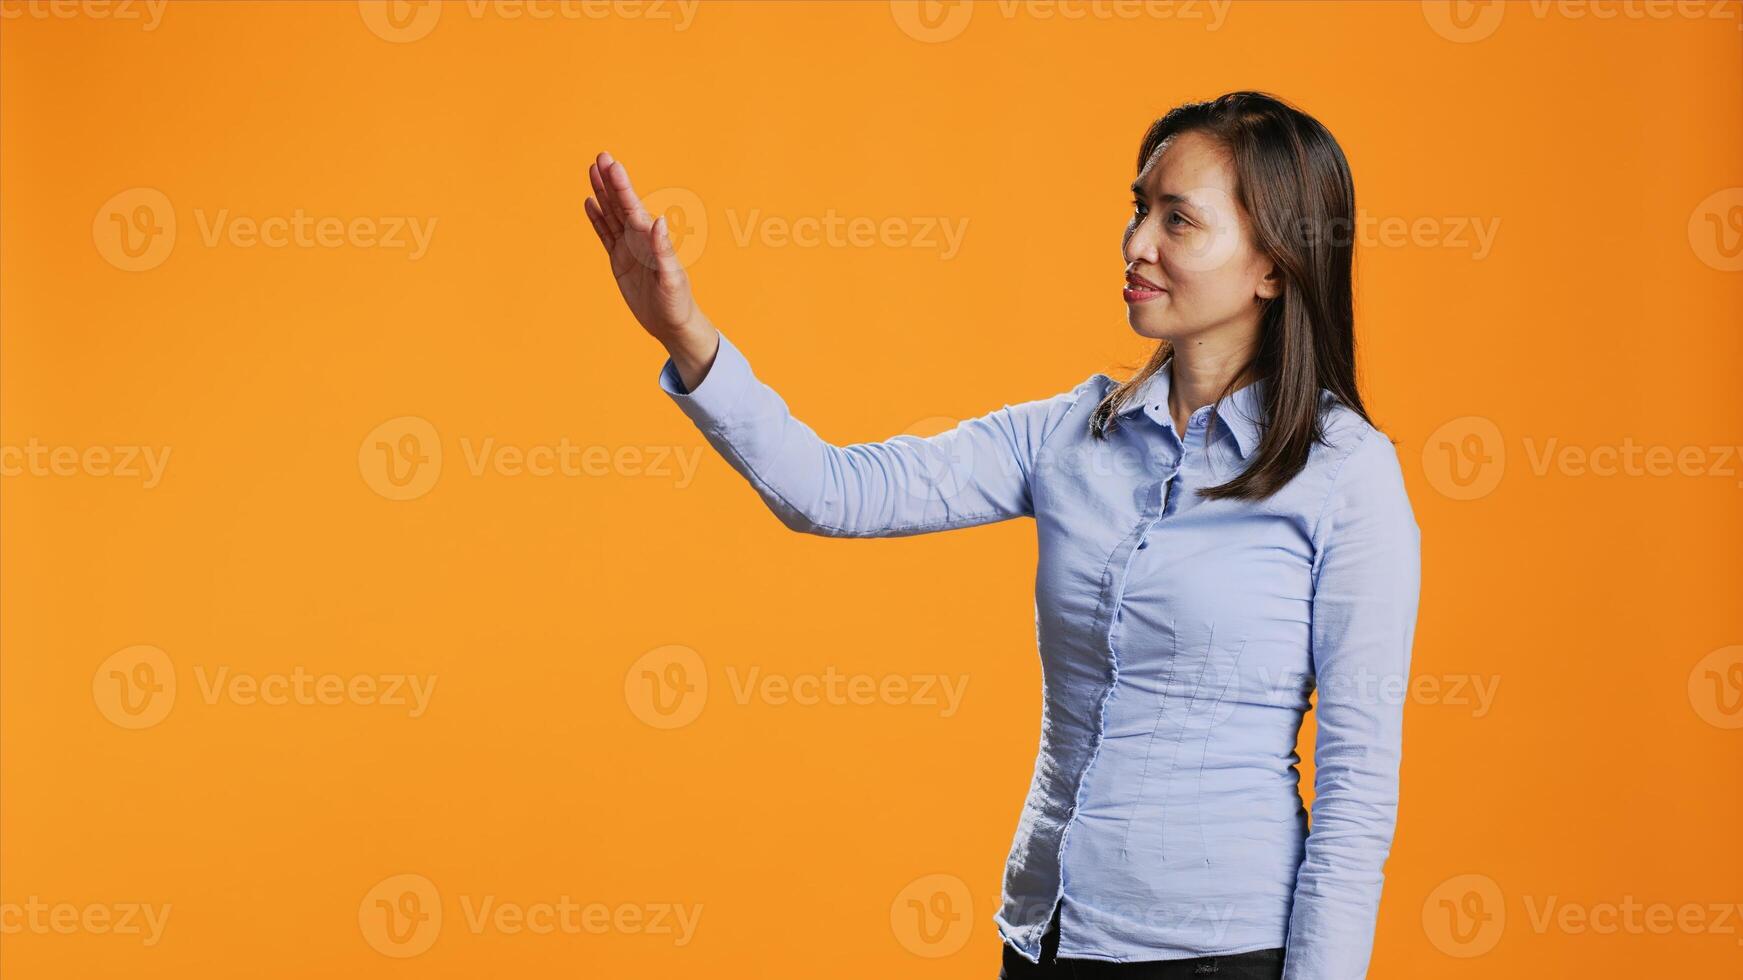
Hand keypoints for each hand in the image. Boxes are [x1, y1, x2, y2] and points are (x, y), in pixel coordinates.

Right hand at [584, 152, 713, 361]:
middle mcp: (639, 238)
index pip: (632, 206)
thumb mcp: (671, 277)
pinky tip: (590, 203)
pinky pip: (605, 235)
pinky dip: (597, 219)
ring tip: (592, 171)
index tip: (612, 164)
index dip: (621, 185)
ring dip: (602, 194)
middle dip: (609, 181)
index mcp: (650, 239)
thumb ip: (663, 249)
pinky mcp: (619, 261)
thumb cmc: (677, 302)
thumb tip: (658, 221)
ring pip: (611, 215)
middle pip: (620, 204)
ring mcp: (628, 248)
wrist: (672, 323)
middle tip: (599, 156)